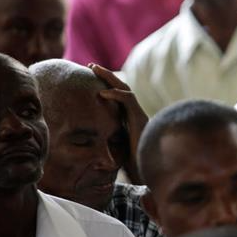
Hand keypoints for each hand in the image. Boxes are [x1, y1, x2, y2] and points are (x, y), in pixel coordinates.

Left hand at [89, 64, 148, 183]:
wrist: (146, 169)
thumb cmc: (132, 164)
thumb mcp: (114, 148)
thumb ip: (107, 142)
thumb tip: (89, 146)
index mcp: (129, 119)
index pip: (118, 97)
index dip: (106, 86)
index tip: (91, 79)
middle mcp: (135, 114)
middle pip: (121, 88)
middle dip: (106, 76)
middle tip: (91, 66)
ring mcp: (138, 114)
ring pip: (125, 89)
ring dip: (109, 78)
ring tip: (93, 70)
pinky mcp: (140, 117)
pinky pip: (128, 100)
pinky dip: (115, 94)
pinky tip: (101, 93)